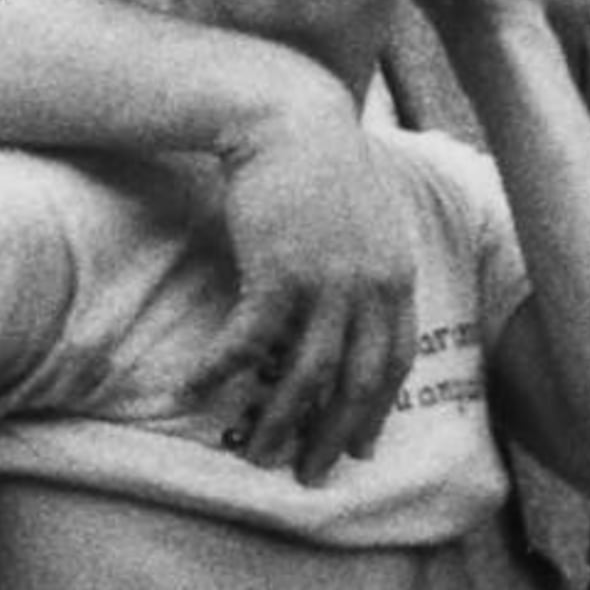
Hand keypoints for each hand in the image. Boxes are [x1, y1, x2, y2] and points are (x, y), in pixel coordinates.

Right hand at [196, 87, 421, 482]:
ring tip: (257, 456)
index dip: (376, 408)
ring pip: (306, 375)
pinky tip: (193, 393)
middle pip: (355, 381)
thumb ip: (368, 262)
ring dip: (278, 421)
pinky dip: (220, 372)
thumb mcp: (364, 215)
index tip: (361, 447)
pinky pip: (249, 342)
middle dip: (331, 435)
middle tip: (307, 475)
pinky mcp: (277, 272)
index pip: (395, 360)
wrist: (289, 114)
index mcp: (396, 275)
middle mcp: (370, 287)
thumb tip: (353, 302)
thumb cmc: (320, 159)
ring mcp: (326, 283)